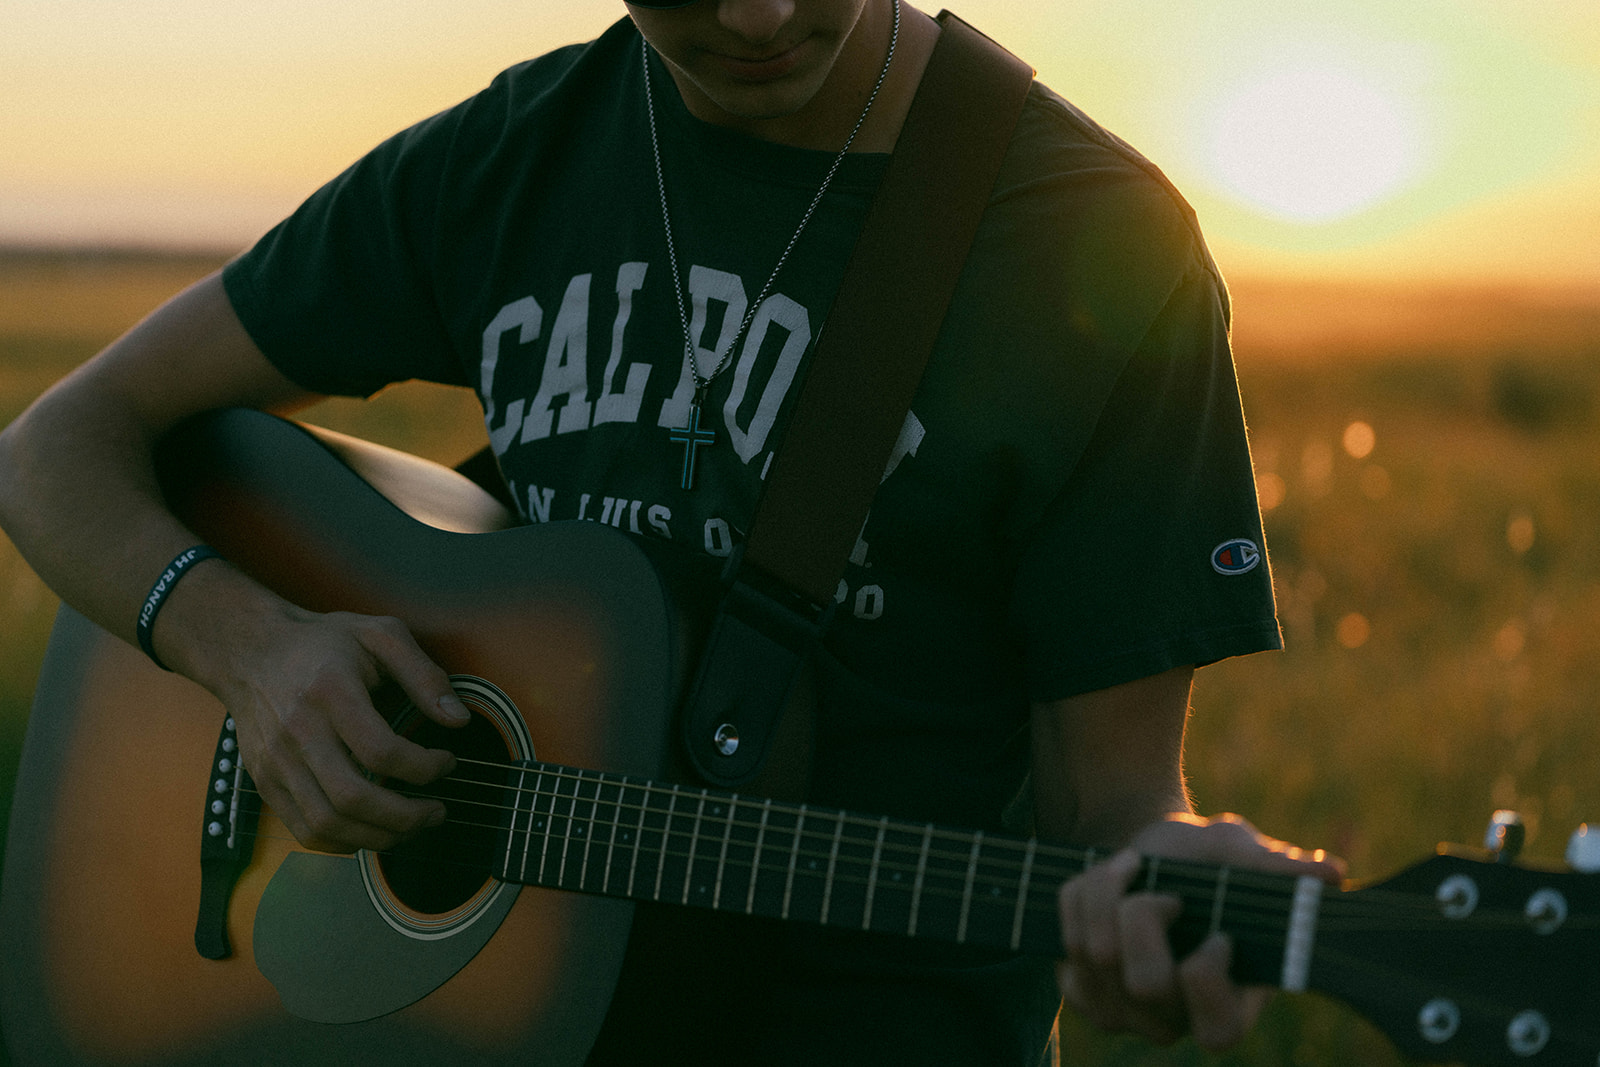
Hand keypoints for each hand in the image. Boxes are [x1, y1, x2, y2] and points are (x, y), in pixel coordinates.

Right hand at [164, 568, 471, 853]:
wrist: (250, 650)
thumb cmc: (324, 642)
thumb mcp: (381, 635)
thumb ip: (424, 674)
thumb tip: (458, 719)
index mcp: (329, 691)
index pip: (381, 751)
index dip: (424, 767)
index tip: (447, 762)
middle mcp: (297, 731)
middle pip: (352, 798)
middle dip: (406, 817)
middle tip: (437, 811)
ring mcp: (275, 762)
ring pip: (327, 823)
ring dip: (379, 837)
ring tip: (412, 827)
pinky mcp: (264, 782)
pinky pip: (304, 829)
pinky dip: (343, 843)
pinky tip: (372, 830)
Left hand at [1055, 813, 1344, 1050]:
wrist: (1148, 852)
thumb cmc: (1207, 860)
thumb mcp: (1241, 854)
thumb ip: (1277, 867)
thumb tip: (1328, 874)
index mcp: (1231, 1003)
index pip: (1218, 1031)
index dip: (1208, 979)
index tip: (1218, 931)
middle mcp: (1175, 1019)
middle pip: (1144, 984)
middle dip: (1144, 916)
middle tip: (1163, 889)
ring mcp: (1123, 1010)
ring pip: (1094, 957)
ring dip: (1106, 894)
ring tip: (1130, 864)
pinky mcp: (1081, 989)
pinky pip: (1063, 947)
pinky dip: (1077, 898)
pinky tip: (1101, 879)